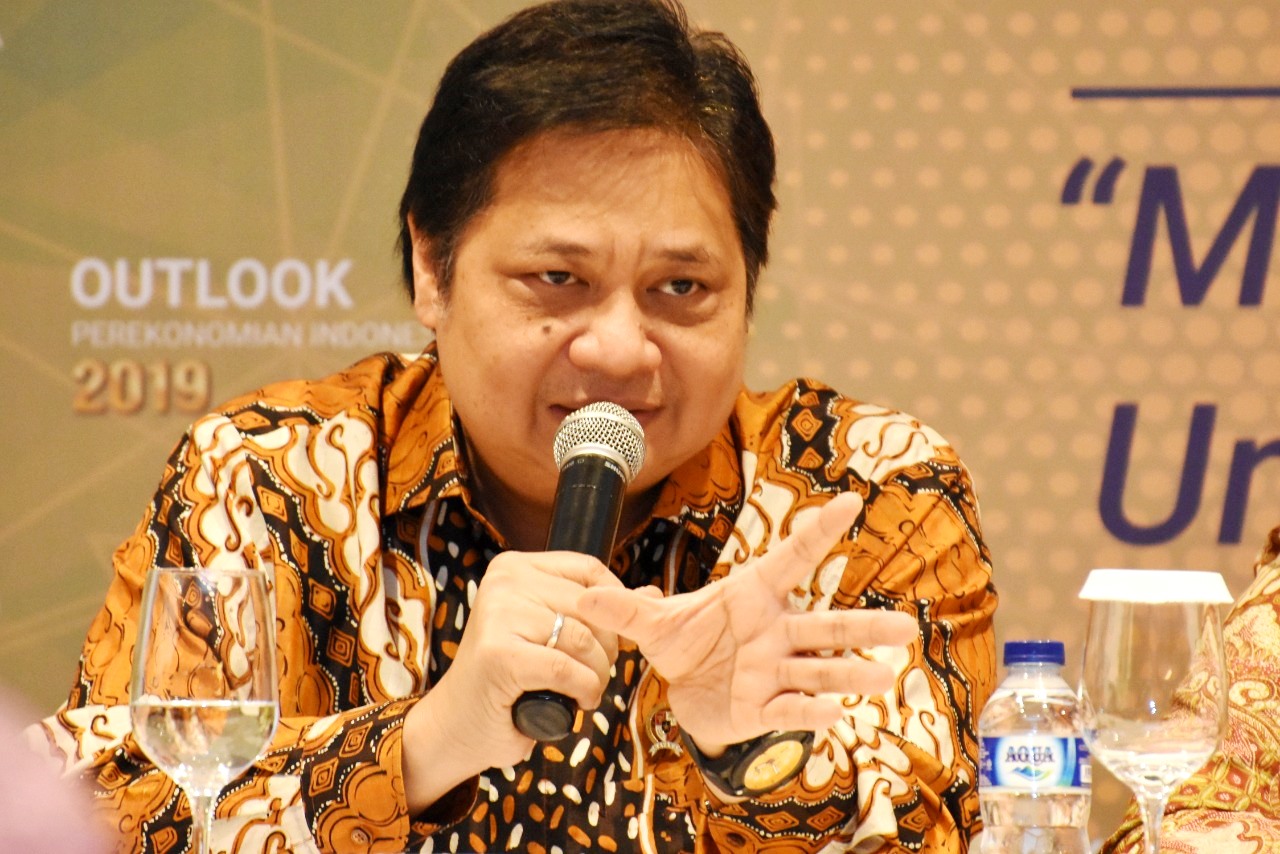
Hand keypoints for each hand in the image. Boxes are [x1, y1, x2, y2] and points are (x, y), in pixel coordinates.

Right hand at [401, 550, 621, 811]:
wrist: (457, 725)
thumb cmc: (509, 680)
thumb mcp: (553, 634)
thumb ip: (599, 612)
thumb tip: (652, 595)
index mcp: (514, 566)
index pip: (589, 570)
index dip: (615, 606)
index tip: (613, 638)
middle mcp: (504, 581)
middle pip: (592, 605)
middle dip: (606, 647)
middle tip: (592, 673)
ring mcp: (498, 615)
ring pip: (584, 639)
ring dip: (596, 674)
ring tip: (583, 689)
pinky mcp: (498, 654)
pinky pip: (568, 669)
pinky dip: (582, 690)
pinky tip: (576, 701)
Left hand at [575, 492, 916, 749]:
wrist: (687, 692)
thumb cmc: (686, 644)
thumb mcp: (653, 625)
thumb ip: (624, 611)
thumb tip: (583, 597)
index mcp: (752, 595)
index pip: (790, 558)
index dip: (817, 532)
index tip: (849, 501)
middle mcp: (775, 631)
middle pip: (823, 626)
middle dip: (861, 627)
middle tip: (902, 628)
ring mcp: (777, 671)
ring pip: (820, 670)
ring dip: (849, 673)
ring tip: (882, 675)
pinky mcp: (768, 708)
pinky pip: (792, 709)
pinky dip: (810, 712)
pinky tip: (833, 714)